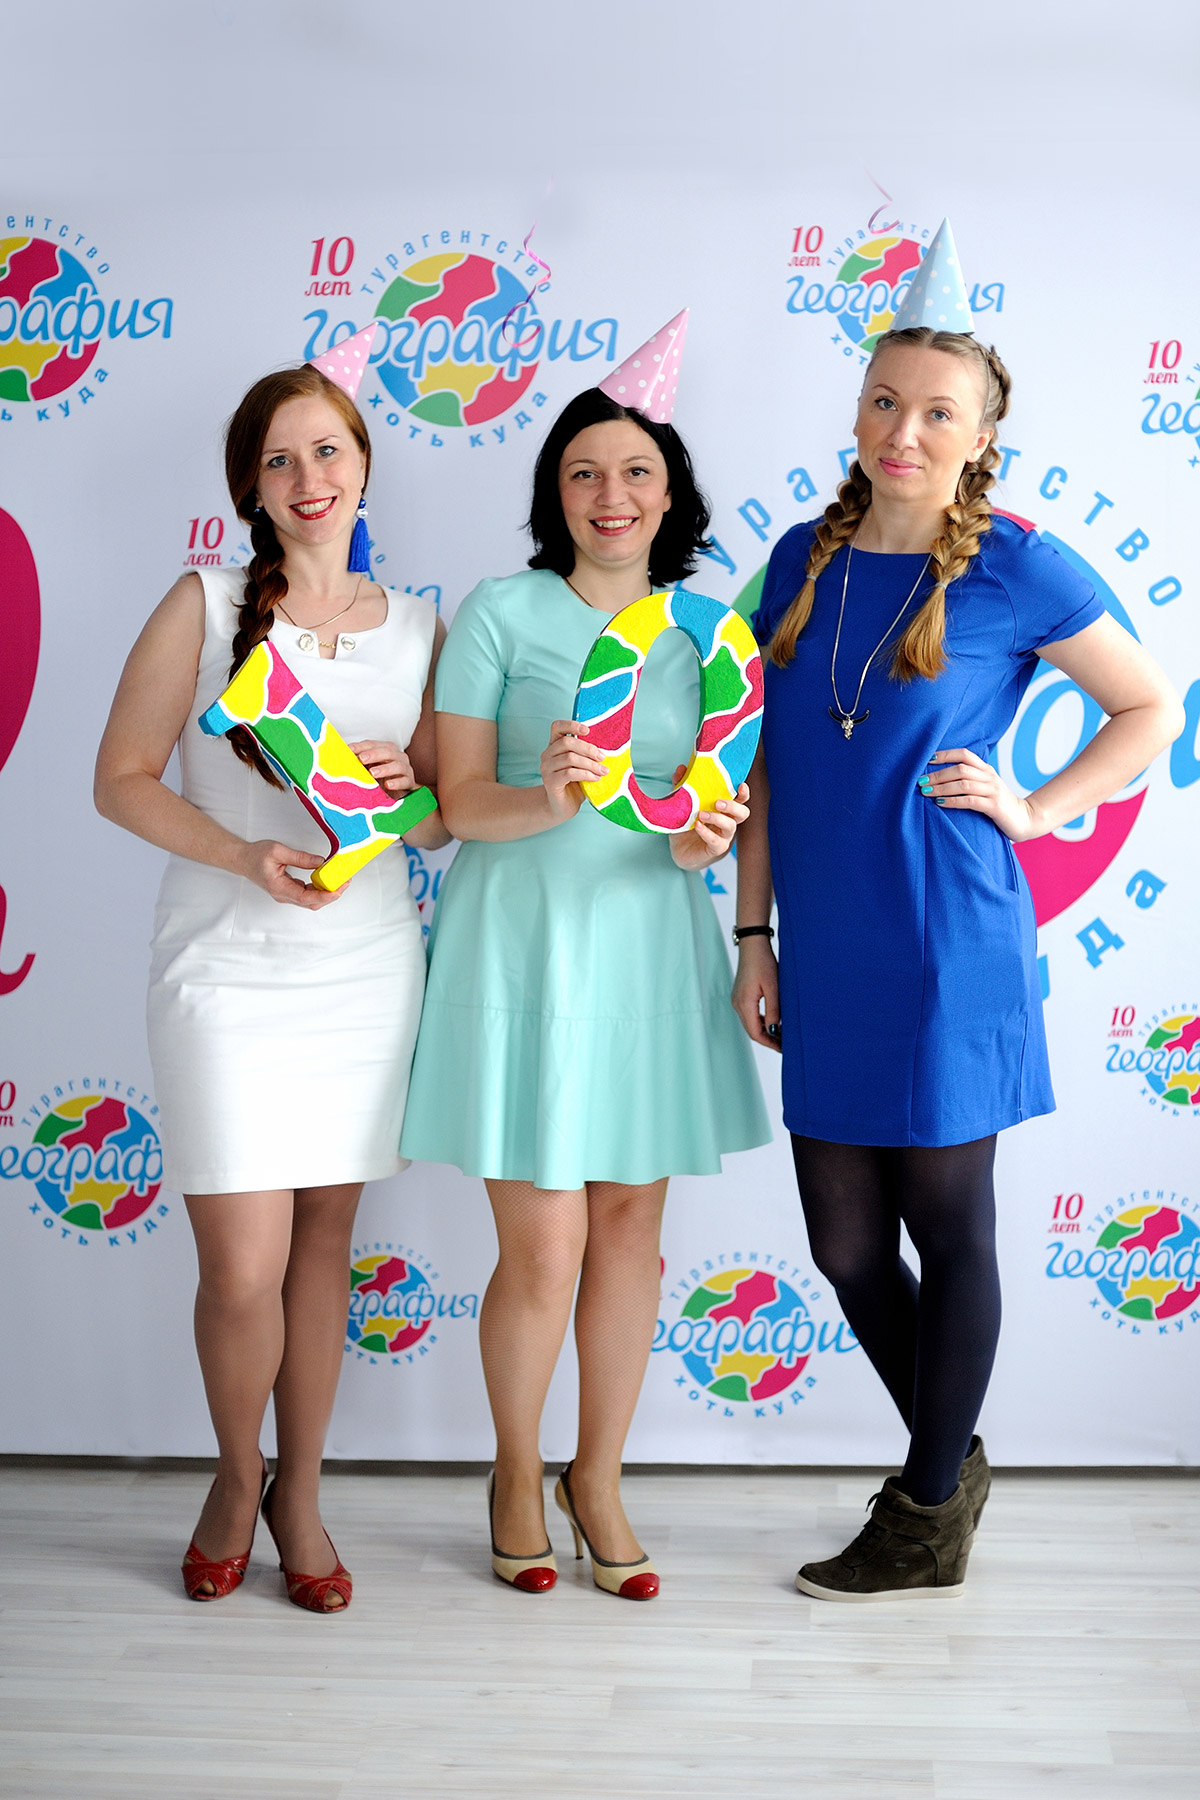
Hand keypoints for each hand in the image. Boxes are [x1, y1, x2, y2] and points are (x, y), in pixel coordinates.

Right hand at [236, 840, 345, 908]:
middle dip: (330, 895)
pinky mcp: (289, 890)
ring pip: (311, 900)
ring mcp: (286, 894)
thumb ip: (300, 857)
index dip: (323, 896)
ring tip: (339, 881)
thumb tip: (320, 862)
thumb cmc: (256, 855)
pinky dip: (319, 888)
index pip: (305, 898)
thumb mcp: (278, 851)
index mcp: (279, 887)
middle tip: (344, 882)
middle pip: (311, 902)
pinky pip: (307, 893)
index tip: (337, 890)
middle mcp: (283, 895)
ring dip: (326, 892)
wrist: (242, 859)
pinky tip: (327, 879)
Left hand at [350, 739, 416, 796]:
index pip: (373, 744)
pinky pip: (405, 781)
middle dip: (374, 754)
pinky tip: (388, 784)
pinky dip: (397, 782)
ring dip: (385, 768)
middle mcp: (398, 756)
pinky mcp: (409, 782)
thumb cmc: (381, 778)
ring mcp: (405, 769)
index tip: (349, 750)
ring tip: (373, 773)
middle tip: (362, 759)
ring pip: (398, 765)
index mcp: (386, 750)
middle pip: (388, 751)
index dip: (361, 746)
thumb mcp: (367, 768)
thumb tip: (341, 757)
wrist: (399, 791)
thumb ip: (358, 763)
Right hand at [540, 720, 607, 823]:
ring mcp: (546, 768)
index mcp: (554, 746)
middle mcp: (547, 754)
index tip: (588, 731)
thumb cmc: (575, 783)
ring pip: (570, 758)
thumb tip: (607, 746)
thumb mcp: (582, 765)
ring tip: (603, 771)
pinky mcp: (550, 781)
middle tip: (603, 757)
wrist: (563, 806)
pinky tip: (595, 778)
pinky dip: (586, 774)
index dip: (572, 725)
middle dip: (588, 749)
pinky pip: (569, 773)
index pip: (557, 727)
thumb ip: (587, 754)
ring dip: (590, 764)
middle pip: (567, 743)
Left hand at [669, 783, 749, 869]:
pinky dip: (707, 833)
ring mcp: (723, 837)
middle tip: (718, 802)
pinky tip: (697, 826)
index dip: (743, 793)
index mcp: (724, 810)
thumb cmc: (687, 826)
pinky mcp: (714, 849)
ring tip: (702, 814)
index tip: (741, 785)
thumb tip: (681, 768)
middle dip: (733, 806)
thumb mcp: (683, 804)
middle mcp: (728, 822)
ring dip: (717, 818)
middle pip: (742, 813)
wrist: (681, 852)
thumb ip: (682, 786)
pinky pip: (716, 842)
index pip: (740, 800)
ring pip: (730, 827)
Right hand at [731, 935, 780, 1049]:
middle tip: (785, 1045)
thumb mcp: (773, 988)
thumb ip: (774, 1011)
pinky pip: (749, 1015)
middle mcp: (737, 1004)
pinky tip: (772, 1022)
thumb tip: (774, 1031)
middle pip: (751, 1030)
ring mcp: (737, 1000)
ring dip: (764, 1031)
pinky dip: (760, 1022)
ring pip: (750, 1024)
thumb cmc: (763, 963)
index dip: (769, 1043)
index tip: (783, 1048)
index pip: (755, 1033)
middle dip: (768, 1039)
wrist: (753, 945)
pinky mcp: (740, 996)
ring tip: (781, 1035)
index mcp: (744, 1003)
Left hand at [920, 750, 1038, 842]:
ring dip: (941, 787)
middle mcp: (989, 777)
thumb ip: (969, 780)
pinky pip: (969, 801)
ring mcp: (992, 791)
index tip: (927, 760)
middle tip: (921, 781)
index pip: (964, 754)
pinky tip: (939, 803)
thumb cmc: (998, 804)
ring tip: (925, 792)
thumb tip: (940, 778)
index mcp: (986, 770)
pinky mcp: (994, 806)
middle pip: (960, 769)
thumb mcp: (985, 787)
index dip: (945, 754)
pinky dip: (952, 801)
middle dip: (938, 774)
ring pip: (963, 783)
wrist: (1025, 819)